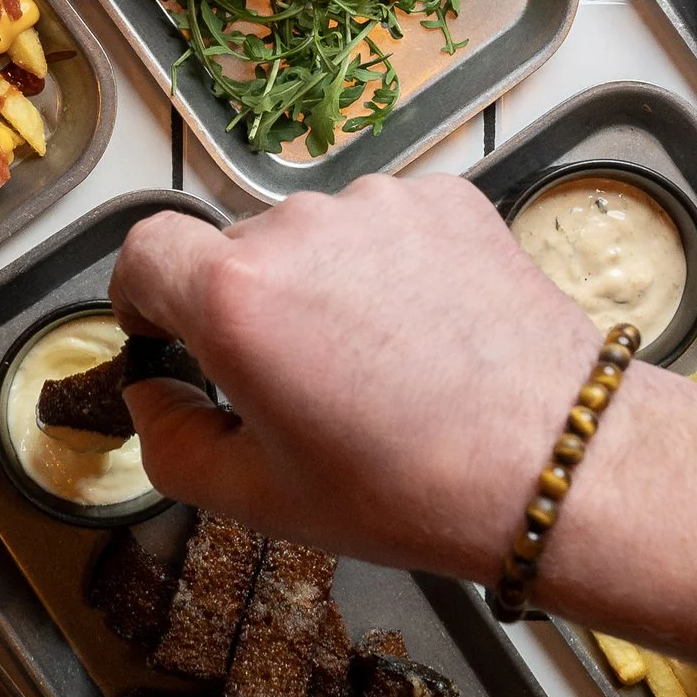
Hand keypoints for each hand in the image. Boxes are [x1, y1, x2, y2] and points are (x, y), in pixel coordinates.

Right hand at [107, 174, 603, 576]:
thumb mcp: (259, 498)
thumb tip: (150, 396)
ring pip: (314, 238)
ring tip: (377, 365)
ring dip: (322, 286)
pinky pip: (384, 226)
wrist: (555, 463)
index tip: (161, 329)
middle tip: (297, 385)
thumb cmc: (408, 488)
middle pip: (235, 252)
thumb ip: (169, 443)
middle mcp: (299, 227)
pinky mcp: (445, 199)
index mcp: (235, 296)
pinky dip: (387, 269)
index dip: (141, 292)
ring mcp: (379, 204)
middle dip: (248, 309)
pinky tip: (424, 334)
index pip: (144, 250)